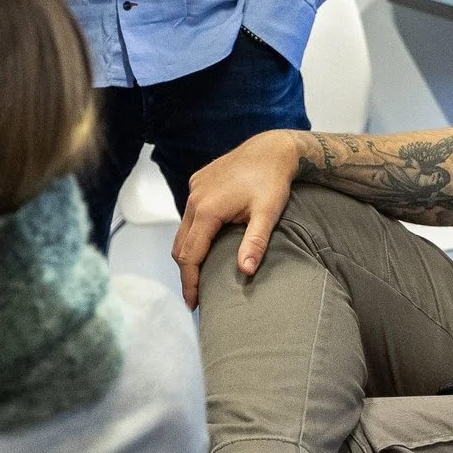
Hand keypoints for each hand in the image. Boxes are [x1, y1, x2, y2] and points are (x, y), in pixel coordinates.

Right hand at [171, 131, 305, 307]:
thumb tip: (245, 272)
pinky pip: (189, 213)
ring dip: (189, 252)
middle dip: (186, 272)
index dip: (190, 282)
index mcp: (207, 210)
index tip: (193, 303)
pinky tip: (206, 242)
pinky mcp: (198, 181)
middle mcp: (195, 199)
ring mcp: (194, 189)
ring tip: (200, 272)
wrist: (271, 149)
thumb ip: (255, 243)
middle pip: (180, 245)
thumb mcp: (268, 214)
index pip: (190, 255)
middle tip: (196, 295)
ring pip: (183, 229)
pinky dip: (193, 232)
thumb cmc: (272, 182)